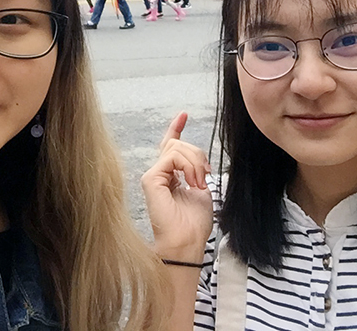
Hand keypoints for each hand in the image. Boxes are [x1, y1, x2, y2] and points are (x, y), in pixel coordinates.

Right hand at [142, 112, 212, 260]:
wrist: (187, 241)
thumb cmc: (194, 223)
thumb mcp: (201, 190)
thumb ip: (197, 171)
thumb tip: (200, 161)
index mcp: (170, 176)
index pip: (170, 146)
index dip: (176, 129)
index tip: (184, 114)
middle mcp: (159, 174)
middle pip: (179, 145)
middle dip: (198, 155)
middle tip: (206, 177)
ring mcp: (153, 176)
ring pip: (177, 148)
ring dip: (195, 162)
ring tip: (199, 183)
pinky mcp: (151, 179)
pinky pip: (172, 157)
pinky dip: (188, 166)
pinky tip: (192, 182)